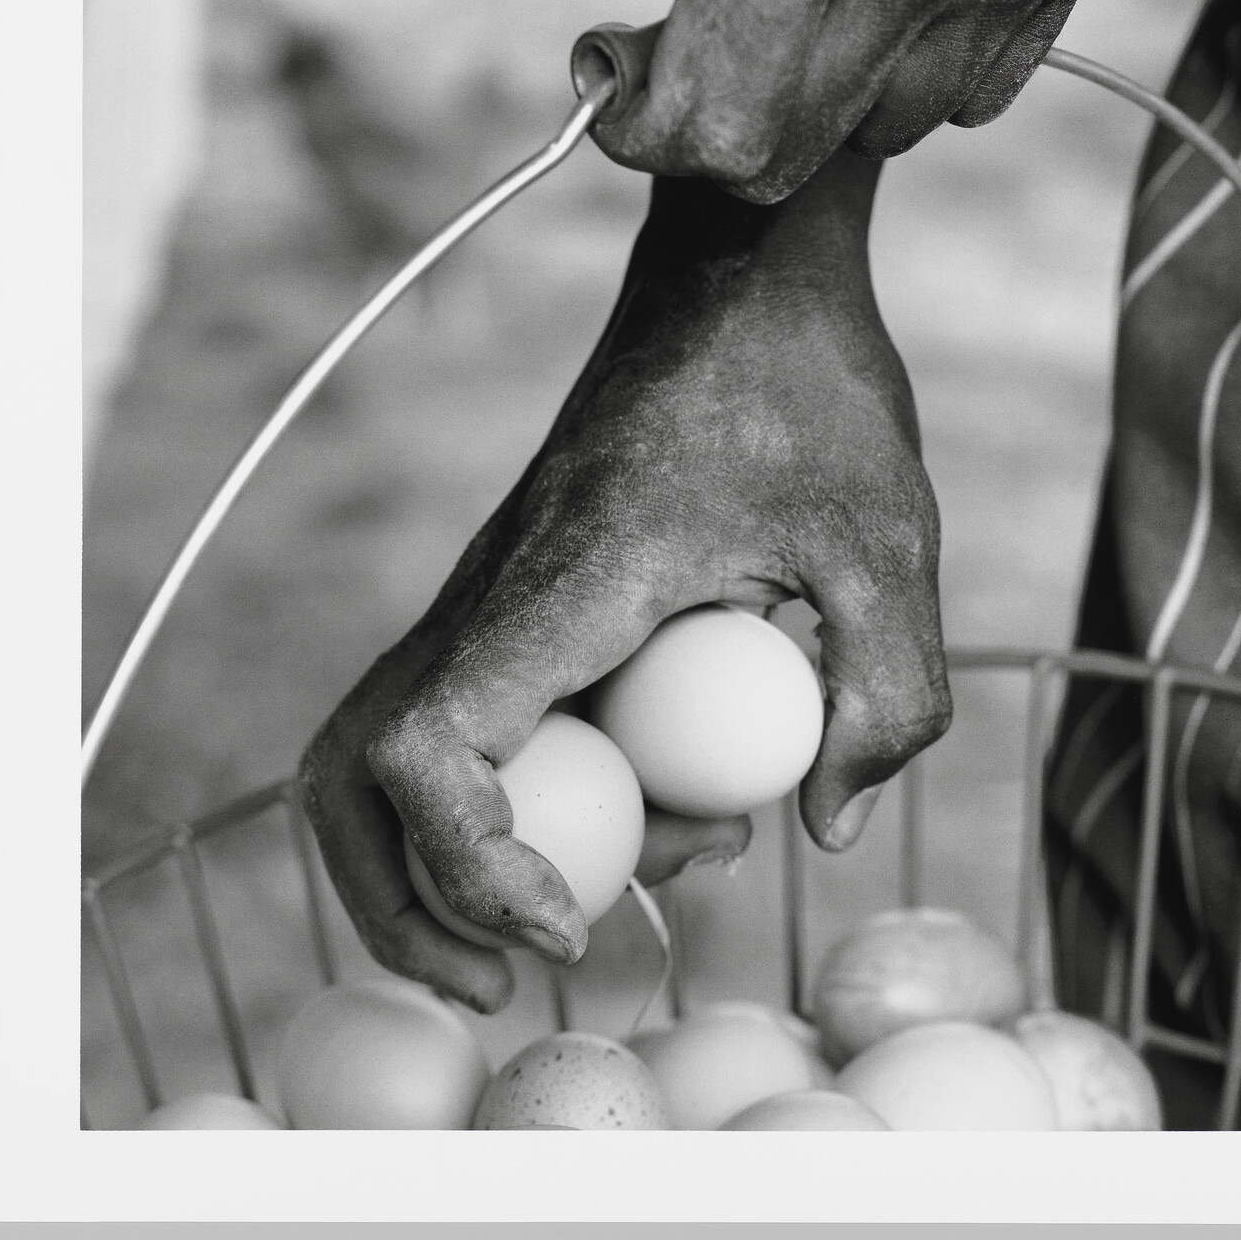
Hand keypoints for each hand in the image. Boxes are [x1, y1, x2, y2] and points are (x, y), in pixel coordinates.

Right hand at [300, 150, 946, 1003]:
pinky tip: (655, 812)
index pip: (425, 744)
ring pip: (388, 746)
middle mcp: (498, 590)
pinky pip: (468, 715)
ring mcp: (497, 588)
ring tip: (594, 907)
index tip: (573, 916)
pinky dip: (513, 796)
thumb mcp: (888, 536)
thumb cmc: (810, 386)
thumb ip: (886, 690)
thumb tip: (826, 823)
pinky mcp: (522, 588)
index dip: (469, 861)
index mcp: (567, 580)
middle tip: (520, 969)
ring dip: (448, 858)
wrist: (740, 270)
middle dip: (405, 902)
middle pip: (352, 770)